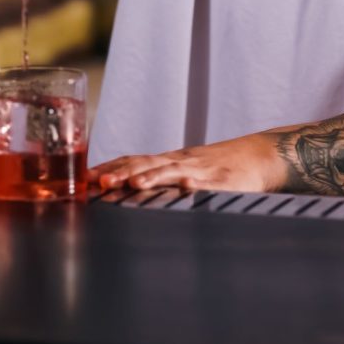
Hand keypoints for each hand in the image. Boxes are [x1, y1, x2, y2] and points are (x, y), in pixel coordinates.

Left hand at [89, 132, 282, 195]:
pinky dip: (197, 185)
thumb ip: (156, 176)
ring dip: (153, 177)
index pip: (133, 160)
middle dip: (123, 174)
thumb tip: (119, 188)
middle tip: (102, 183)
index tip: (87, 178)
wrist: (256, 156)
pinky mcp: (224, 181)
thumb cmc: (215, 167)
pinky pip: (209, 184)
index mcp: (168, 161)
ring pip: (174, 171)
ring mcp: (201, 170)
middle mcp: (180, 161)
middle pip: (147, 164)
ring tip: (135, 185)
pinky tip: (188, 188)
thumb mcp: (181, 169)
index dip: (110, 168)